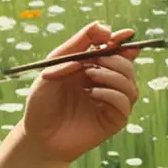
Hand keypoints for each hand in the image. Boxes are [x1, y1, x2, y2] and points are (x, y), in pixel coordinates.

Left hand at [20, 22, 141, 163]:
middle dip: (115, 58)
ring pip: (130, 83)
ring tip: (90, 77)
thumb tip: (104, 30)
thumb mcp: (51, 68)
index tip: (123, 34)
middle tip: (95, 61)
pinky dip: (113, 94)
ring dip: (114, 75)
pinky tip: (94, 94)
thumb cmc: (41, 102)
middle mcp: (105, 84)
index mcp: (92, 68)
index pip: (116, 50)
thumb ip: (74, 47)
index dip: (122, 40)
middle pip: (127, 64)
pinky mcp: (112, 121)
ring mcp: (110, 103)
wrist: (36, 136)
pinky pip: (125, 103)